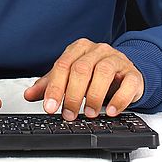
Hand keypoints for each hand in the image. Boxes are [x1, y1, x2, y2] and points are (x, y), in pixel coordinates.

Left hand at [23, 38, 143, 119]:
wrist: (124, 72)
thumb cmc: (94, 74)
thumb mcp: (70, 77)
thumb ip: (50, 85)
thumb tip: (29, 95)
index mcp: (79, 48)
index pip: (63, 65)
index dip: (55, 87)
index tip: (50, 107)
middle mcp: (97, 50)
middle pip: (81, 69)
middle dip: (73, 94)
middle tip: (69, 114)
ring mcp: (116, 59)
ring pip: (103, 72)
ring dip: (94, 96)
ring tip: (89, 113)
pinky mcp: (133, 73)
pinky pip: (128, 83)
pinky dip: (119, 99)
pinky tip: (111, 111)